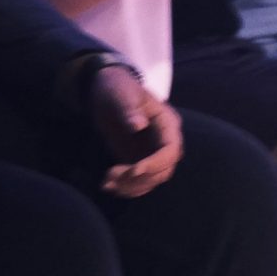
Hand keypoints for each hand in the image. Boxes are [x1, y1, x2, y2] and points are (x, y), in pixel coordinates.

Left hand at [91, 62, 182, 195]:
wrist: (106, 92)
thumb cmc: (118, 88)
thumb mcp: (122, 95)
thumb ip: (130, 110)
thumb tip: (138, 125)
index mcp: (167, 123)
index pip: (171, 150)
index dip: (156, 163)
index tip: (134, 170)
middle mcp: (164, 142)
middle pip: (163, 171)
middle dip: (138, 178)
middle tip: (111, 175)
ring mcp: (153, 153)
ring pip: (151, 181)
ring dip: (130, 187)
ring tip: (106, 184)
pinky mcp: (139, 161)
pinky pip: (138, 181)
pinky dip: (125, 187)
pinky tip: (107, 185)